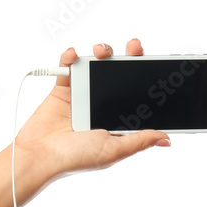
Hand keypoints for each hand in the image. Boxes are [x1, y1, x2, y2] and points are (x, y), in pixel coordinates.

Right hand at [14, 38, 170, 178]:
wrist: (40, 156)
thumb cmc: (76, 158)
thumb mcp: (114, 150)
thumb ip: (140, 141)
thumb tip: (166, 138)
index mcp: (117, 121)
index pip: (138, 96)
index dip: (147, 80)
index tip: (156, 66)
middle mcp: (102, 106)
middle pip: (120, 74)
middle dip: (130, 58)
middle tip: (134, 48)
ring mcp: (83, 95)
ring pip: (97, 66)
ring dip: (101, 53)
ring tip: (101, 52)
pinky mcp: (63, 88)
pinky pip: (69, 66)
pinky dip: (70, 57)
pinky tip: (74, 56)